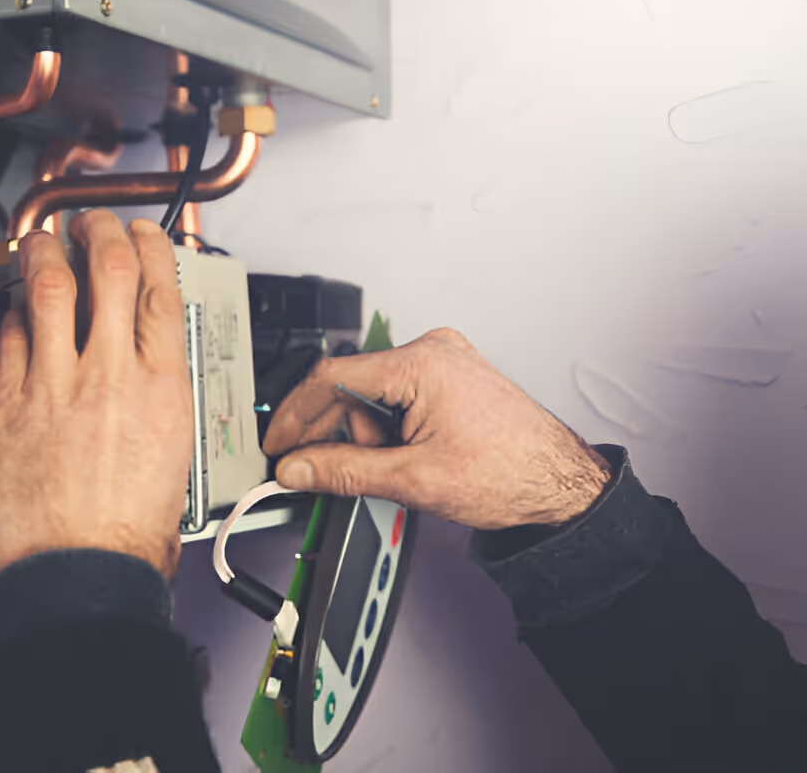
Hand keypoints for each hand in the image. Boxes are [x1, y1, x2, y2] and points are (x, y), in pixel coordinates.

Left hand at [0, 211, 192, 584]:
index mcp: (161, 389)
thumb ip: (157, 422)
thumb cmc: (122, 545)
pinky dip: (9, 317)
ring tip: (40, 241)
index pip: (159, 290)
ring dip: (44, 251)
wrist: (72, 579)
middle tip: (90, 223)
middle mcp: (109, 374)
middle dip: (98, 231)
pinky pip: (5, 338)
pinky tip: (9, 314)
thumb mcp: (174, 472)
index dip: (149, 248)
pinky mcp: (4, 404)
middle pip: (107, 269)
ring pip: (47, 287)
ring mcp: (53, 384)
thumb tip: (150, 409)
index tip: (141, 236)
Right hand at [263, 328, 609, 528]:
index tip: (277, 444)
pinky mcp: (448, 378)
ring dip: (368, 438)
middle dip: (340, 435)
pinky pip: (395, 398)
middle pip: (349, 388)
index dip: (295, 415)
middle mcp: (432, 351)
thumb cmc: (511, 474)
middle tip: (335, 474)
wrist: (560, 485)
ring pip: (371, 397)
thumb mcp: (413, 480)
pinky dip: (388, 431)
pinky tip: (407, 458)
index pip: (331, 376)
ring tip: (399, 471)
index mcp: (421, 363)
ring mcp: (442, 362)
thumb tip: (298, 468)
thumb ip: (343, 472)